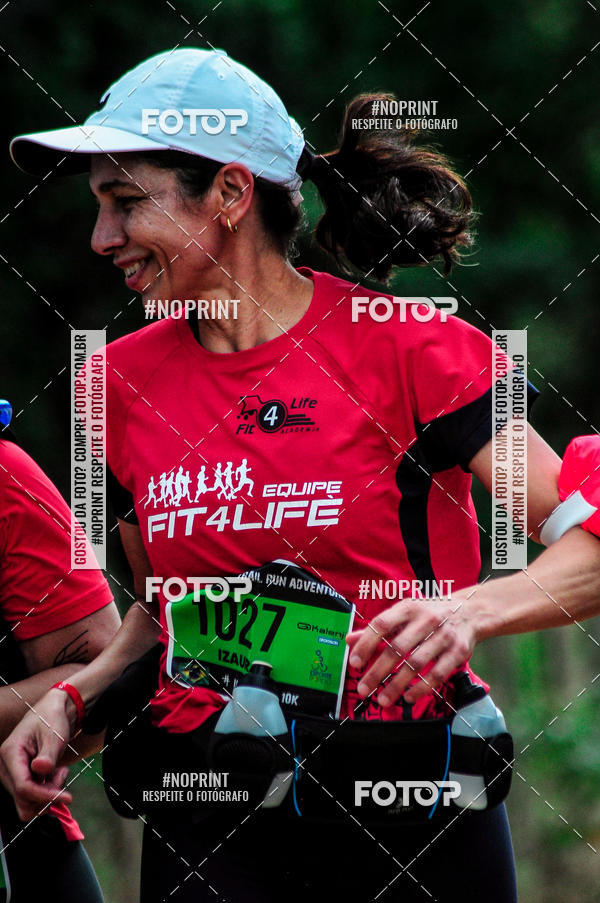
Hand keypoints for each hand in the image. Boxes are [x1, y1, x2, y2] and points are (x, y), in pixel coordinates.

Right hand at [0, 689, 74, 820]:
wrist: (52, 712)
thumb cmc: (51, 719)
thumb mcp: (53, 734)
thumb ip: (48, 754)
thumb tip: (40, 769)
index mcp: (11, 753)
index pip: (23, 787)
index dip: (44, 796)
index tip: (67, 796)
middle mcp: (7, 767)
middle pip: (23, 799)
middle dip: (46, 795)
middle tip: (63, 776)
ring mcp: (13, 774)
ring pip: (28, 800)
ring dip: (48, 792)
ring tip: (60, 772)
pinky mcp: (21, 778)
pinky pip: (33, 795)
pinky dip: (48, 789)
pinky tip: (56, 772)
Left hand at [346, 596, 476, 706]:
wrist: (470, 611)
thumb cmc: (430, 613)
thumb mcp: (404, 614)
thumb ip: (378, 629)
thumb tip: (349, 640)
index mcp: (408, 607)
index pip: (382, 625)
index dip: (366, 644)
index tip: (355, 662)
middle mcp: (426, 620)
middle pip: (397, 648)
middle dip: (377, 671)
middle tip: (363, 689)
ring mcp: (443, 635)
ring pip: (416, 664)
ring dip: (397, 684)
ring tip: (382, 699)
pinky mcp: (458, 652)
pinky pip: (437, 674)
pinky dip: (421, 688)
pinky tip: (408, 697)